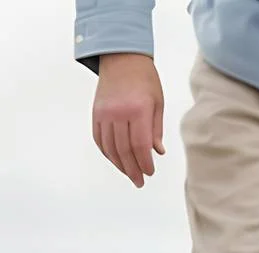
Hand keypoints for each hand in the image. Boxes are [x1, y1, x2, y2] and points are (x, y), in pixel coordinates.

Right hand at [91, 53, 165, 187]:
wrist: (122, 59)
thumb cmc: (145, 80)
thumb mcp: (158, 103)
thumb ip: (156, 129)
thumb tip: (157, 152)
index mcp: (138, 111)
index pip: (140, 145)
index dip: (144, 162)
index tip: (150, 173)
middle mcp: (118, 113)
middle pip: (123, 149)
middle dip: (132, 169)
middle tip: (139, 181)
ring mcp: (104, 113)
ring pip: (109, 147)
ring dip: (119, 164)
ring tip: (129, 174)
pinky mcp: (96, 113)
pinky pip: (99, 138)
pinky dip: (107, 152)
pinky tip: (115, 160)